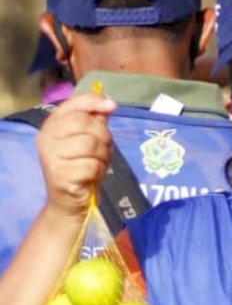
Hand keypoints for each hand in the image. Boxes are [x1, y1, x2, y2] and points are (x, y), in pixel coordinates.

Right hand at [36, 92, 116, 217]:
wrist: (69, 202)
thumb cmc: (80, 169)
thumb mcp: (88, 141)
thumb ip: (95, 121)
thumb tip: (108, 102)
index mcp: (52, 125)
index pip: (73, 104)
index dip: (95, 102)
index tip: (112, 106)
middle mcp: (46, 137)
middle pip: (84, 123)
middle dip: (104, 135)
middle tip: (105, 149)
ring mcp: (51, 156)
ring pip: (90, 143)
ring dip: (103, 154)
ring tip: (99, 163)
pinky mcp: (61, 175)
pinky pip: (92, 164)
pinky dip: (100, 170)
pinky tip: (94, 175)